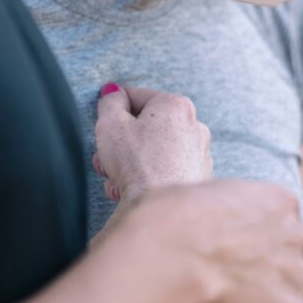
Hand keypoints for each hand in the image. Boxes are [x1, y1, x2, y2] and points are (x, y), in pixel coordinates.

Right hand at [94, 84, 211, 203]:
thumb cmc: (136, 163)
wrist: (162, 210)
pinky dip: (149, 177)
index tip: (103, 126)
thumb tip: (113, 92)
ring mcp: (199, 153)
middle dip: (121, 143)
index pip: (137, 96)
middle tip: (105, 159)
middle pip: (147, 126)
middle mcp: (195, 125)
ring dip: (132, 163)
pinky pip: (166, 170)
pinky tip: (132, 191)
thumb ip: (109, 102)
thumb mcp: (110, 124)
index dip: (114, 110)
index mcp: (175, 105)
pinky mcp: (198, 178)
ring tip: (116, 180)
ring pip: (155, 151)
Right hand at [124, 179, 302, 302]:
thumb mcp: (197, 200)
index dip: (242, 263)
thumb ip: (216, 220)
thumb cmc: (165, 220)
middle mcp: (299, 235)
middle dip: (246, 292)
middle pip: (280, 275)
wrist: (171, 246)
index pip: (275, 240)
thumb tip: (199, 245)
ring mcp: (300, 275)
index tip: (210, 272)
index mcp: (278, 202)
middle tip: (203, 299)